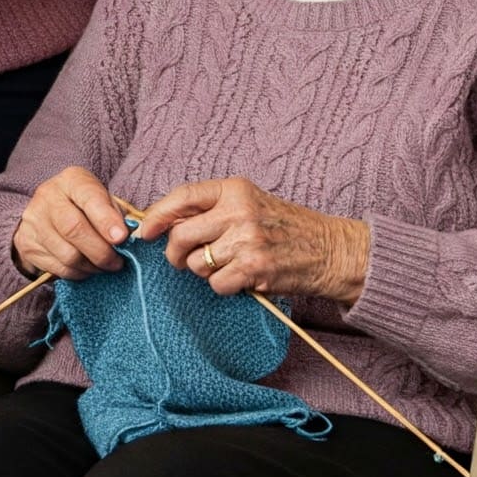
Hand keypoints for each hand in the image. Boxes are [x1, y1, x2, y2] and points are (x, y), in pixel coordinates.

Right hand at [11, 167, 130, 279]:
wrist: (46, 213)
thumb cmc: (85, 207)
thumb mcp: (103, 201)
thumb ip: (117, 216)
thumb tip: (129, 239)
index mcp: (72, 180)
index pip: (89, 199)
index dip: (106, 220)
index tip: (122, 238)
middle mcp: (47, 197)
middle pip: (74, 229)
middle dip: (101, 252)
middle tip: (117, 262)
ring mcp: (33, 221)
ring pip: (67, 254)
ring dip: (92, 267)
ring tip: (103, 266)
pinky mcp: (26, 244)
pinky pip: (59, 268)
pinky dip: (78, 273)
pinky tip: (85, 268)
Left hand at [135, 176, 370, 302]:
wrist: (331, 250)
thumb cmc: (285, 227)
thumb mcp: (249, 203)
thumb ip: (211, 209)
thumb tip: (162, 225)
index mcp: (234, 189)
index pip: (182, 197)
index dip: (157, 216)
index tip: (145, 232)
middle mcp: (238, 211)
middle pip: (181, 236)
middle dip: (175, 253)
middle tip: (184, 259)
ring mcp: (247, 240)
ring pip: (196, 264)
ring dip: (205, 271)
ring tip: (229, 265)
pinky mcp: (255, 269)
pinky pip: (216, 284)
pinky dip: (224, 286)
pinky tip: (242, 278)